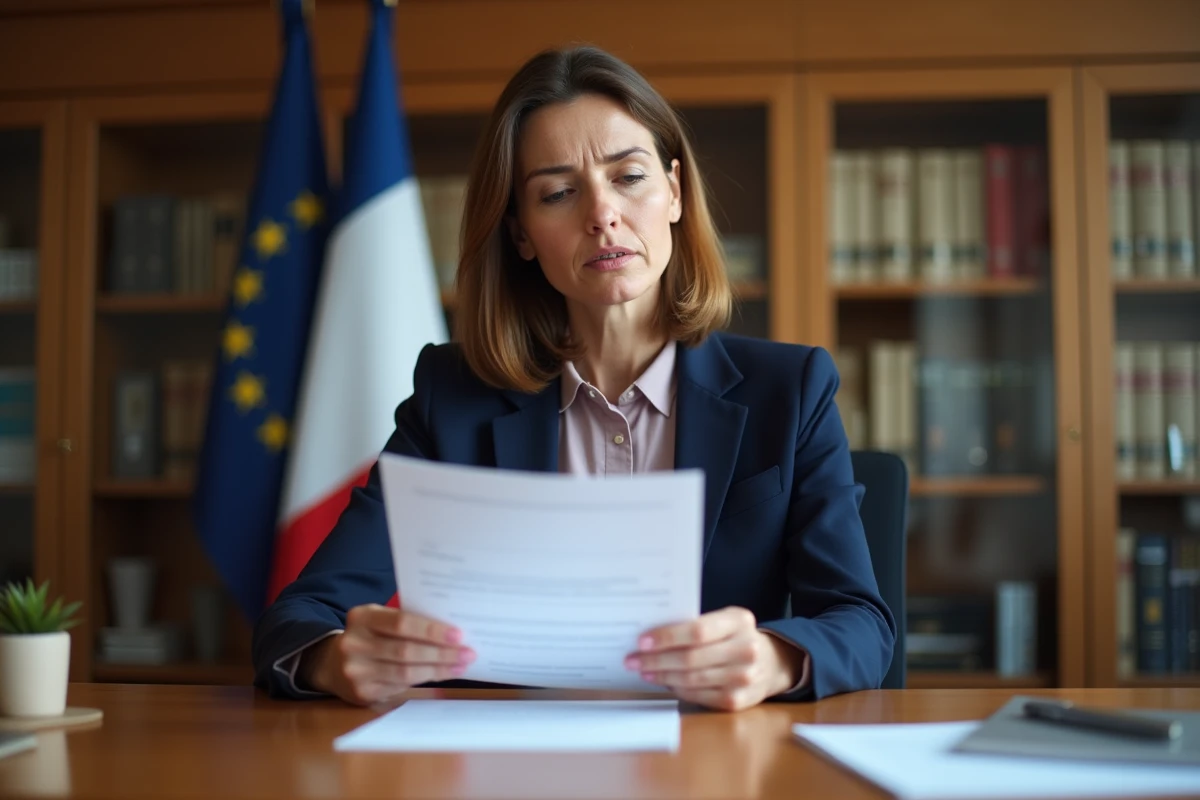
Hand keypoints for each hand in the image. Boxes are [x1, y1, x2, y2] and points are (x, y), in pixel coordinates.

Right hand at [300, 603, 474, 705]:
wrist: (332, 663)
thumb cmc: (369, 636)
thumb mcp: (378, 620)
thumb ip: (406, 621)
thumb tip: (451, 632)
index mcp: (362, 617)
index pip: (401, 622)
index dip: (431, 630)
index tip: (458, 634)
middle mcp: (354, 643)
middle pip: (406, 651)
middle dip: (441, 653)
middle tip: (468, 653)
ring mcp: (355, 671)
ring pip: (405, 673)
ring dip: (438, 670)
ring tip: (460, 665)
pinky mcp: (362, 692)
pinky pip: (400, 688)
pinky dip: (425, 682)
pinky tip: (442, 677)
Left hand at [626, 606, 804, 710]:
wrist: (772, 663)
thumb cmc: (736, 637)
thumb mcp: (724, 620)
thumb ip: (697, 624)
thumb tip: (652, 636)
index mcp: (739, 621)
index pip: (697, 631)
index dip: (667, 637)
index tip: (642, 641)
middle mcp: (746, 649)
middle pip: (691, 658)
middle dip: (656, 660)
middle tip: (632, 660)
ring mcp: (744, 678)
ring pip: (692, 679)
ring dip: (663, 676)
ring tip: (644, 671)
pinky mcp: (739, 701)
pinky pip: (699, 696)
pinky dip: (678, 689)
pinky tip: (665, 682)